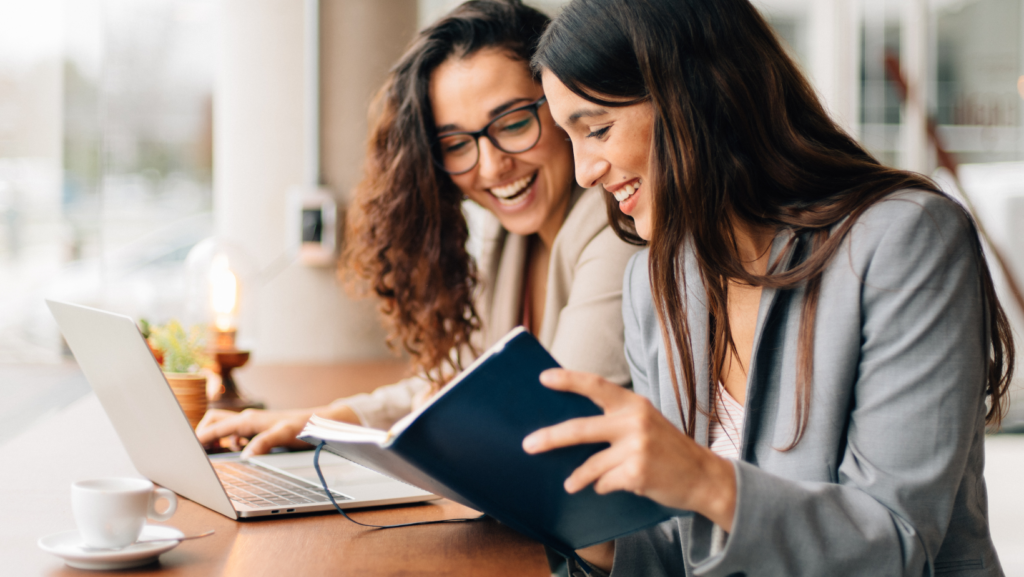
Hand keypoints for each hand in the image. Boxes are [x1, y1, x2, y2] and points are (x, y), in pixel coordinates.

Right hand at [195, 408, 313, 457]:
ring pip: (223, 427)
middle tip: (197, 452)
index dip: (198, 438)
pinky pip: (234, 434)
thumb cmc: (304, 426)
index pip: (215, 427)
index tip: (185, 448)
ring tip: (211, 454)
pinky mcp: (258, 429)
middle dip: (202, 434)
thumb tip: (246, 456)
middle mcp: (247, 419)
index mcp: (248, 420)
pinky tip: (235, 452)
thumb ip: (265, 443)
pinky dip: (228, 442)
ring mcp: (252, 424)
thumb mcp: (285, 434)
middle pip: (213, 422)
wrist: (321, 422)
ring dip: (215, 438)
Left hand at [522, 369, 736, 530]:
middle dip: (550, 437)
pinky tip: (613, 486)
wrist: (704, 477)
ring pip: (591, 465)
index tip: (543, 378)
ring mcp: (636, 448)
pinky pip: (605, 483)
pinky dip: (604, 487)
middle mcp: (634, 421)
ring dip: (577, 477)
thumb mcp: (645, 422)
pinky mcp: (637, 473)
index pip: (596, 385)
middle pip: (580, 429)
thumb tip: (571, 429)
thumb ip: (616, 420)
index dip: (568, 380)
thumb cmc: (667, 449)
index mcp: (634, 404)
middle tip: (528, 445)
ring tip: (570, 484)